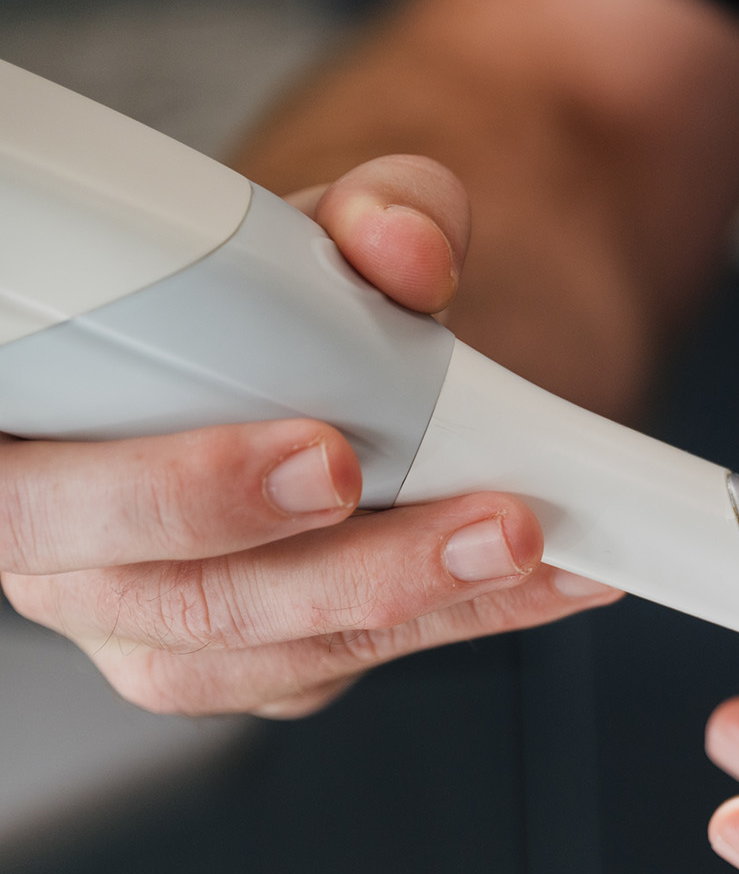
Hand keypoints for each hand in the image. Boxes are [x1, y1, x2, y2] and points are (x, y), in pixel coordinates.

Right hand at [0, 156, 621, 717]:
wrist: (370, 338)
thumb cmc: (302, 285)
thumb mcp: (338, 222)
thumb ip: (374, 212)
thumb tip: (406, 243)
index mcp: (30, 430)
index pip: (40, 497)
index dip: (159, 492)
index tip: (324, 455)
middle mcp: (73, 546)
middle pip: (175, 601)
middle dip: (337, 568)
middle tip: (476, 518)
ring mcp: (163, 621)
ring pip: (272, 652)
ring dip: (424, 600)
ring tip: (532, 537)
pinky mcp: (262, 658)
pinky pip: (347, 661)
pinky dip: (465, 618)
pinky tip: (552, 576)